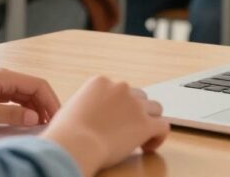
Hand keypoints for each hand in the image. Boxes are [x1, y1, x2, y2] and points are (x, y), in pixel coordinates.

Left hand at [0, 68, 60, 129]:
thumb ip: (13, 115)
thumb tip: (36, 118)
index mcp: (4, 77)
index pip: (38, 85)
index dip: (51, 100)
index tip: (58, 117)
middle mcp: (2, 78)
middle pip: (33, 89)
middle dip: (45, 105)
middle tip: (53, 123)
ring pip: (24, 95)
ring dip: (35, 108)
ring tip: (42, 124)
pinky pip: (13, 100)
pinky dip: (23, 110)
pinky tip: (25, 121)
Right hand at [43, 76, 168, 176]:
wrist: (74, 144)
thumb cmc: (66, 133)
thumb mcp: (71, 108)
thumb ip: (87, 104)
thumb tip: (91, 114)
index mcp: (100, 82)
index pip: (119, 89)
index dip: (119, 106)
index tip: (114, 120)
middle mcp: (120, 87)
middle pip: (139, 96)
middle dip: (135, 111)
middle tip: (126, 129)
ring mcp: (135, 104)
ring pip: (154, 108)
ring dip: (149, 120)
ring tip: (139, 138)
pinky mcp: (145, 123)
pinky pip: (163, 126)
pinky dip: (159, 136)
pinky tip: (148, 147)